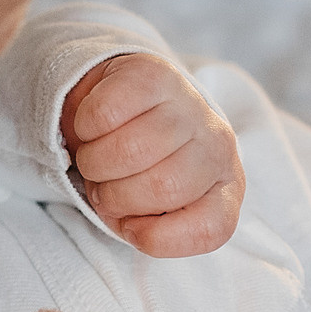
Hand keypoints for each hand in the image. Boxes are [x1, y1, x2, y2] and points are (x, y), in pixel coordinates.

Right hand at [61, 53, 243, 255]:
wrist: (122, 108)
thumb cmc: (136, 171)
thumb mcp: (145, 213)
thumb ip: (152, 231)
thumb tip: (138, 229)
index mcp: (225, 187)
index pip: (209, 229)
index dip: (157, 238)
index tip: (132, 227)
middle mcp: (218, 144)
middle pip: (163, 188)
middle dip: (115, 197)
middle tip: (105, 184)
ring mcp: (191, 105)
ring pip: (130, 150)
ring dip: (94, 163)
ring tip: (97, 157)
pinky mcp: (155, 73)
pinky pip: (105, 115)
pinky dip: (85, 128)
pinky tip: (95, 126)